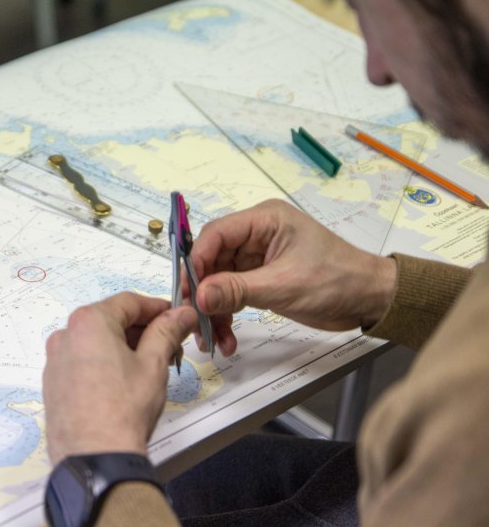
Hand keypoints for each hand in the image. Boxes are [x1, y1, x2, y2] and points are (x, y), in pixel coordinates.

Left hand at [43, 292, 196, 464]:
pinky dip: (105, 363)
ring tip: (151, 366)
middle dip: (143, 330)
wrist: (94, 458)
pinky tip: (125, 382)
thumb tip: (180, 314)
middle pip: (111, 320)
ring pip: (96, 342)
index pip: (129, 302)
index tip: (177, 316)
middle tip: (170, 344)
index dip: (157, 308)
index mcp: (88, 322)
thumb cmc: (123, 410)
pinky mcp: (53, 384)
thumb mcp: (154, 364)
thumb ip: (167, 332)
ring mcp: (55, 361)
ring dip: (124, 347)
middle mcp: (65, 336)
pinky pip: (82, 362)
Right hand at [191, 199, 396, 356]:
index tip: (189, 291)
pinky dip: (226, 316)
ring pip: (219, 282)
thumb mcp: (284, 286)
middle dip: (203, 292)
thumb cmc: (338, 280)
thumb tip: (200, 296)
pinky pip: (232, 296)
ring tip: (211, 339)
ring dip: (213, 311)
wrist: (371, 300)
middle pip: (212, 260)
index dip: (197, 261)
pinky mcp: (261, 279)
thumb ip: (237, 290)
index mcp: (265, 220)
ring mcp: (257, 258)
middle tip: (194, 319)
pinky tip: (226, 338)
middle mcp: (257, 234)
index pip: (216, 234)